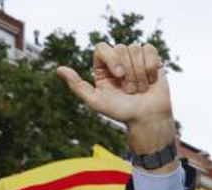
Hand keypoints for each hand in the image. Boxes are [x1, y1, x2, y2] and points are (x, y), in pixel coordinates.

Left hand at [57, 42, 174, 159]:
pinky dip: (151, 67)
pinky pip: (150, 49)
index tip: (119, 75)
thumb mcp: (96, 102)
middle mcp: (117, 60)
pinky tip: (151, 81)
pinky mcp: (151, 58)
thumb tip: (59, 69)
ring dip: (140, 73)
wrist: (147, 119)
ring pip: (136, 49)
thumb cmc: (121, 113)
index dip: (112, 58)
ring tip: (140, 89)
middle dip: (128, 72)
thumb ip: (77, 86)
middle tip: (130, 91)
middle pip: (121, 48)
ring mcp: (134, 58)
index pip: (101, 47)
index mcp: (102, 67)